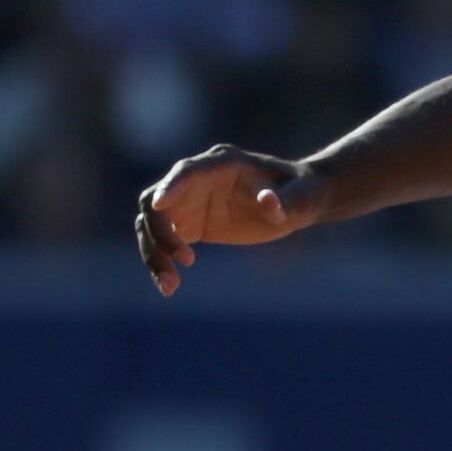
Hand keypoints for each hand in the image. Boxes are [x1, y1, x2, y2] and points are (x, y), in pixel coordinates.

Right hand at [133, 146, 324, 295]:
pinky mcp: (190, 224)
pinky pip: (163, 242)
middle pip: (156, 202)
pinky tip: (170, 287)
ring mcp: (189, 202)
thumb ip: (284, 201)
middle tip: (183, 264)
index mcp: (221, 163)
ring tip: (169, 286)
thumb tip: (268, 202)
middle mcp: (196, 180)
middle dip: (160, 232)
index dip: (171, 186)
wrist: (295, 202)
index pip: (186, 172)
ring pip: (151, 225)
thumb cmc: (299, 192)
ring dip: (154, 253)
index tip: (159, 206)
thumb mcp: (300, 197)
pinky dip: (161, 262)